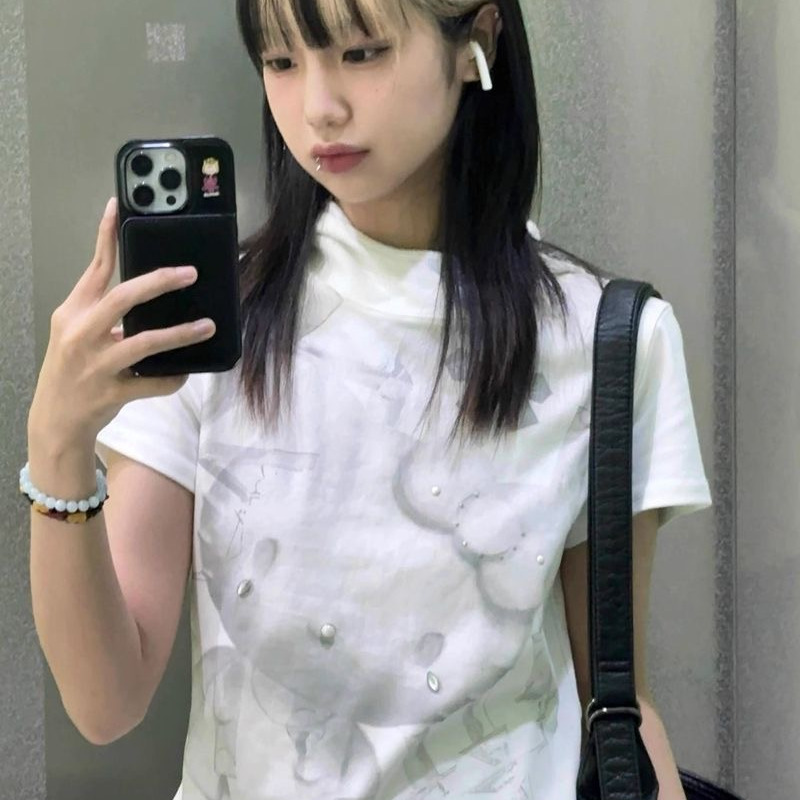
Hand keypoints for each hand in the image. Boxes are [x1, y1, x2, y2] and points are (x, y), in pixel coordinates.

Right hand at [28, 197, 215, 449]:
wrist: (56, 420)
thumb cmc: (72, 370)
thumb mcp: (77, 333)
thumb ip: (104, 311)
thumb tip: (147, 292)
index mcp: (74, 313)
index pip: (94, 268)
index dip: (107, 236)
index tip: (120, 207)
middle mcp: (81, 334)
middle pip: (122, 298)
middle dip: (159, 282)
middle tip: (190, 273)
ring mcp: (96, 365)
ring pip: (145, 343)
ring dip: (181, 334)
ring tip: (207, 326)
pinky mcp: (111, 393)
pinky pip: (153, 382)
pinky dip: (173, 376)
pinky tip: (187, 371)